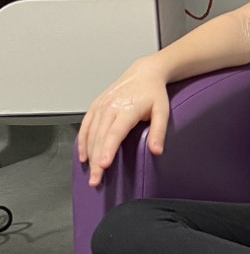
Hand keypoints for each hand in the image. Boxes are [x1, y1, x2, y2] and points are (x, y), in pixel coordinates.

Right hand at [77, 57, 169, 186]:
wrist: (144, 73)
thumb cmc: (153, 93)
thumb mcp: (162, 111)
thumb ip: (159, 132)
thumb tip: (156, 151)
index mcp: (126, 109)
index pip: (114, 133)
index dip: (107, 150)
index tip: (103, 165)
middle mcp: (110, 107)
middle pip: (99, 138)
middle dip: (96, 161)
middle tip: (95, 180)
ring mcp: (101, 106)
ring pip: (90, 133)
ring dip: (88, 155)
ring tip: (90, 173)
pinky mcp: (96, 105)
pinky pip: (85, 125)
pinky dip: (82, 141)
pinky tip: (83, 156)